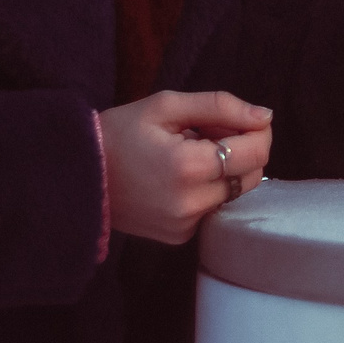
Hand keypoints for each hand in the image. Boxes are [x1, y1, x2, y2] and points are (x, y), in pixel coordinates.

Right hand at [97, 90, 272, 244]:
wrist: (78, 175)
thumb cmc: (120, 133)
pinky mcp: (179, 236)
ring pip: (235, 192)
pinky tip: (179, 175)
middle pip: (252, 174)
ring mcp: (184, 225)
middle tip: (208, 131)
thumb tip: (265, 115)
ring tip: (191, 151)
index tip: (238, 117)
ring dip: (226, 169)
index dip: (258, 129)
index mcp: (188, 167)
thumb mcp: (167, 106)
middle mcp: (190, 203)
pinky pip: (213, 208)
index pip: (256, 151)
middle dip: (243, 148)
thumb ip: (220, 106)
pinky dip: (208, 189)